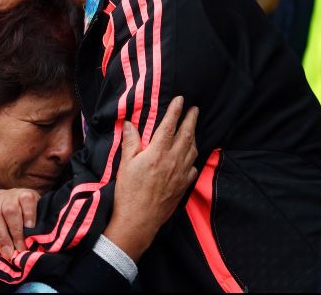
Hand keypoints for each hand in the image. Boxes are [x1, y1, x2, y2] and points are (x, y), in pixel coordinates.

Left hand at [0, 188, 40, 258]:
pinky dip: (28, 217)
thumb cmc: (10, 221)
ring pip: (9, 210)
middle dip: (1, 237)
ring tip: (20, 246)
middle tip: (8, 253)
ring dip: (15, 232)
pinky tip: (30, 228)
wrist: (32, 206)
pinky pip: (26, 203)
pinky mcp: (27, 193)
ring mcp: (12, 193)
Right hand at [103, 96, 198, 261]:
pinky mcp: (183, 186)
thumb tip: (130, 124)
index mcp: (157, 153)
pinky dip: (193, 156)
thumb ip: (131, 142)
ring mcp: (180, 174)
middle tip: (195, 109)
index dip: (175, 111)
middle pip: (186, 135)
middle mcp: (173, 161)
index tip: (180, 100)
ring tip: (193, 128)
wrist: (139, 220)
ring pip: (192, 150)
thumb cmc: (129, 192)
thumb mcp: (125, 165)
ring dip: (194, 136)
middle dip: (191, 120)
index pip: (169, 126)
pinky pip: (192, 166)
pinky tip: (191, 155)